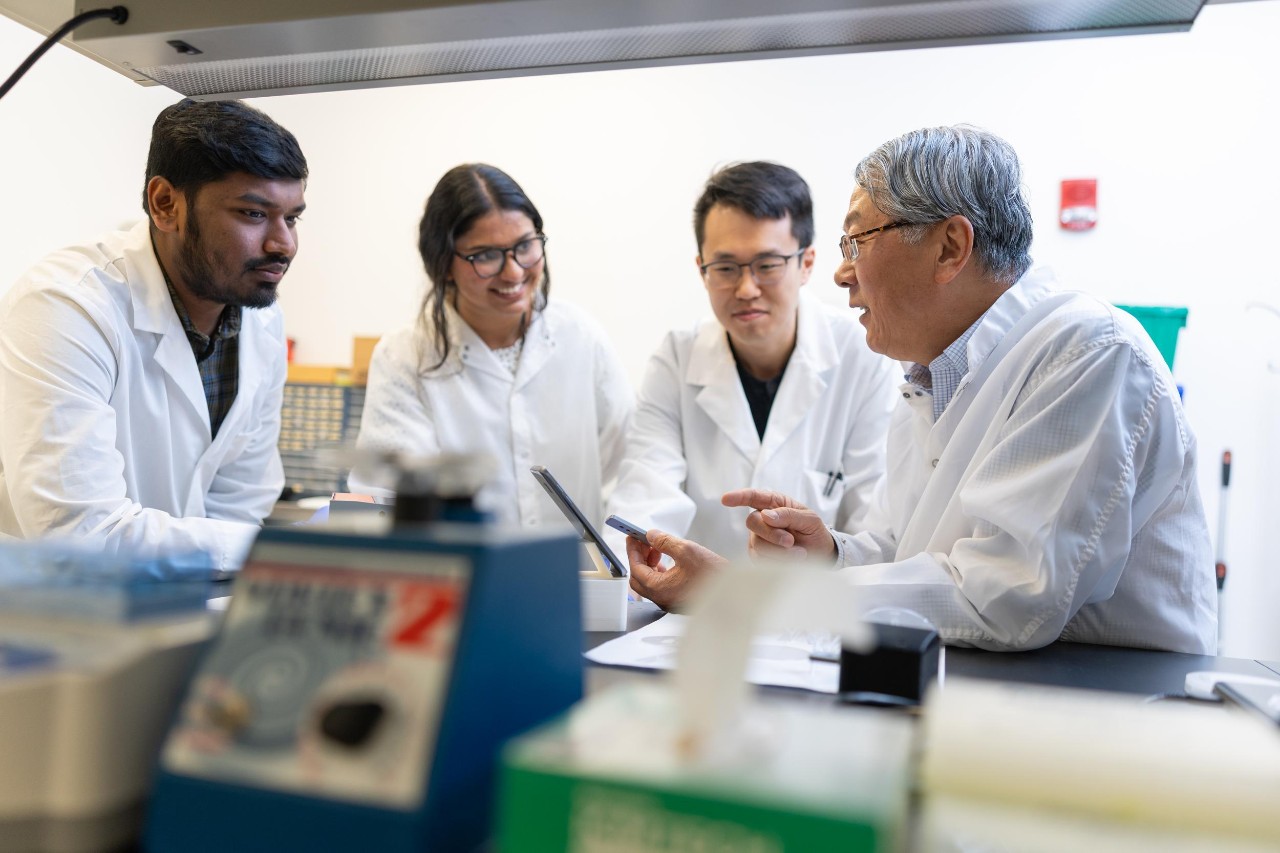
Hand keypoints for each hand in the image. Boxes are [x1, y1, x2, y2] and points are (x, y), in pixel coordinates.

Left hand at [626, 528, 726, 612]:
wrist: (735, 593)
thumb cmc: (714, 575)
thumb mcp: (687, 550)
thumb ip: (665, 542)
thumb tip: (651, 535)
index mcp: (660, 589)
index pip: (636, 568)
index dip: (633, 551)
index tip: (631, 537)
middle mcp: (662, 599)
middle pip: (639, 578)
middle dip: (639, 557)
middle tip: (642, 541)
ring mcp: (670, 601)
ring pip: (650, 582)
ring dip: (649, 563)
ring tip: (657, 548)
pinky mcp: (679, 600)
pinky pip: (661, 585)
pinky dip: (658, 571)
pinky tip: (666, 560)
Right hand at [721, 488, 836, 562]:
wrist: (820, 555)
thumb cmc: (814, 532)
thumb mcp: (810, 519)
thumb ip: (789, 515)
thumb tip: (766, 515)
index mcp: (774, 503)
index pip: (753, 496)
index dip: (738, 497)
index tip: (725, 500)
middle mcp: (762, 519)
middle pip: (753, 522)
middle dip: (772, 533)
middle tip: (790, 541)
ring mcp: (758, 538)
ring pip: (758, 544)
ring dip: (780, 551)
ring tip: (800, 554)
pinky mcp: (758, 556)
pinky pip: (761, 559)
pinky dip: (779, 561)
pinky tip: (792, 561)